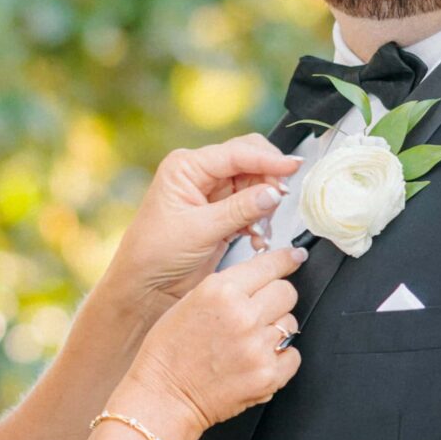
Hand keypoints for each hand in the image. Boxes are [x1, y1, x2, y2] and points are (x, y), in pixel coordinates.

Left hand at [107, 139, 303, 315]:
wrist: (146, 286)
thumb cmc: (155, 254)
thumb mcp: (200, 230)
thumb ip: (240, 209)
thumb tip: (274, 192)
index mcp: (186, 167)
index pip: (236, 153)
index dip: (268, 160)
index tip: (294, 167)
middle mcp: (199, 174)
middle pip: (250, 162)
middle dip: (269, 181)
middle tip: (281, 200)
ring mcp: (212, 194)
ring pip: (255, 186)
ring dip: (266, 206)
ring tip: (261, 229)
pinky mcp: (221, 214)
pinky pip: (252, 207)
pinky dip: (260, 221)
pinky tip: (256, 238)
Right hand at [122, 244, 305, 438]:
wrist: (164, 396)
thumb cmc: (169, 352)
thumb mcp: (190, 302)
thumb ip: (227, 287)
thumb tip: (260, 278)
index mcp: (220, 291)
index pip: (270, 265)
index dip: (286, 260)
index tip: (294, 258)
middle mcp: (242, 315)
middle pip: (287, 292)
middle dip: (276, 299)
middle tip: (260, 312)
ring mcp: (257, 346)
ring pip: (291, 323)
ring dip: (276, 330)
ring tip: (249, 342)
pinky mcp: (268, 375)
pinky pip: (293, 355)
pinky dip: (281, 358)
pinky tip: (257, 360)